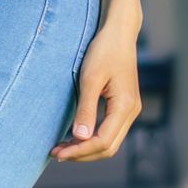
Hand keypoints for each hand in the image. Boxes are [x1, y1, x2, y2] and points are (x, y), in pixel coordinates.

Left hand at [52, 19, 140, 162]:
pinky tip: (74, 136)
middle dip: (82, 154)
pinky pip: (109, 130)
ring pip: (110, 141)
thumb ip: (86, 109)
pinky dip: (92, 137)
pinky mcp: (124, 105)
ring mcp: (129, 109)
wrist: (119, 33)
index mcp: (125, 107)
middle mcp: (131, 112)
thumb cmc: (103, 51)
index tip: (57, 153)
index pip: (102, 142)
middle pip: (108, 147)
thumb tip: (80, 138)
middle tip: (55, 153)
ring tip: (61, 148)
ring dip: (86, 148)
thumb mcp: (90, 79)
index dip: (80, 151)